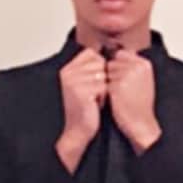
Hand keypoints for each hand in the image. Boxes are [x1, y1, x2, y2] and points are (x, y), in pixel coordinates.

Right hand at [56, 47, 107, 171]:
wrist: (78, 131)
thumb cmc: (85, 108)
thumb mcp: (86, 83)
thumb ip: (93, 67)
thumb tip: (114, 51)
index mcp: (68, 69)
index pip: (92, 54)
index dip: (100, 68)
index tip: (93, 84)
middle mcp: (68, 73)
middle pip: (100, 64)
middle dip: (102, 80)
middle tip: (92, 95)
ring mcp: (74, 82)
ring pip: (103, 76)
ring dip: (103, 89)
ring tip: (93, 101)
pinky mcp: (82, 91)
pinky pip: (104, 87)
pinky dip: (103, 98)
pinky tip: (94, 106)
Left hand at [106, 49, 160, 152]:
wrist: (140, 123)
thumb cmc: (139, 105)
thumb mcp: (142, 81)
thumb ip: (132, 66)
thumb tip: (118, 54)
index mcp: (144, 64)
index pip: (121, 54)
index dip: (117, 66)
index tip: (120, 79)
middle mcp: (137, 66)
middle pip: (112, 62)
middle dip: (111, 74)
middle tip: (119, 90)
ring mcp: (127, 75)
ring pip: (106, 72)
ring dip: (107, 83)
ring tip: (117, 95)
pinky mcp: (118, 85)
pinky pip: (103, 83)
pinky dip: (104, 91)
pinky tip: (113, 100)